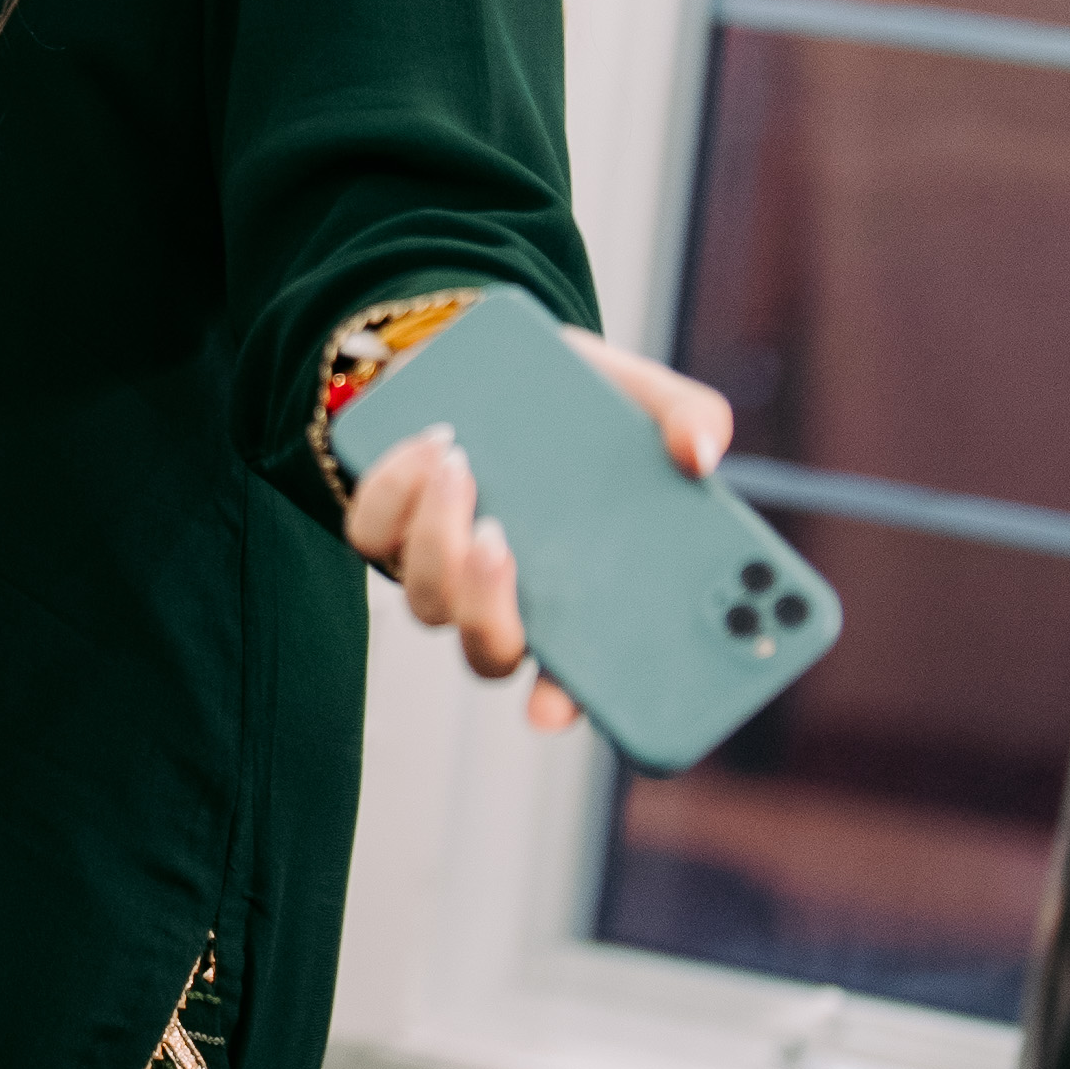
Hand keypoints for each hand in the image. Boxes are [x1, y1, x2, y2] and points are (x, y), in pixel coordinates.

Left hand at [343, 329, 736, 733]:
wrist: (502, 361)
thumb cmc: (589, 406)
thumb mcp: (648, 401)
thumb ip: (691, 421)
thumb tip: (699, 455)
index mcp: (576, 604)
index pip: (570, 683)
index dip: (561, 703)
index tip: (552, 707)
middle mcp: (504, 603)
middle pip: (485, 650)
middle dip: (488, 606)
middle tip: (501, 541)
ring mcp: (440, 571)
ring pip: (426, 597)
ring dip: (437, 538)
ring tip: (463, 467)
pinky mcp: (388, 525)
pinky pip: (370, 533)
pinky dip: (391, 494)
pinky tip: (429, 448)